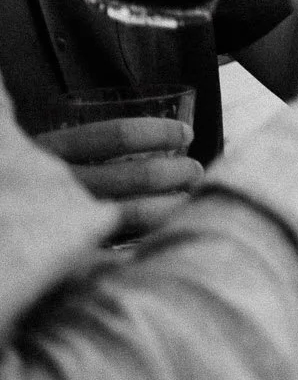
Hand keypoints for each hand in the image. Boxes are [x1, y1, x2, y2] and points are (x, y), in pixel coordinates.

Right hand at [35, 117, 202, 237]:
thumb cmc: (20, 181)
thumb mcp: (36, 150)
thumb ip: (72, 139)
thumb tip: (130, 125)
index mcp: (53, 152)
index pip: (116, 136)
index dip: (157, 133)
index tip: (186, 133)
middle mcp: (62, 185)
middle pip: (134, 175)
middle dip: (175, 172)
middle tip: (195, 171)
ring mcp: (67, 220)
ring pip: (132, 213)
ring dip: (172, 205)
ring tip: (192, 199)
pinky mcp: (66, 253)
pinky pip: (113, 254)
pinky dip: (143, 247)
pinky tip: (165, 245)